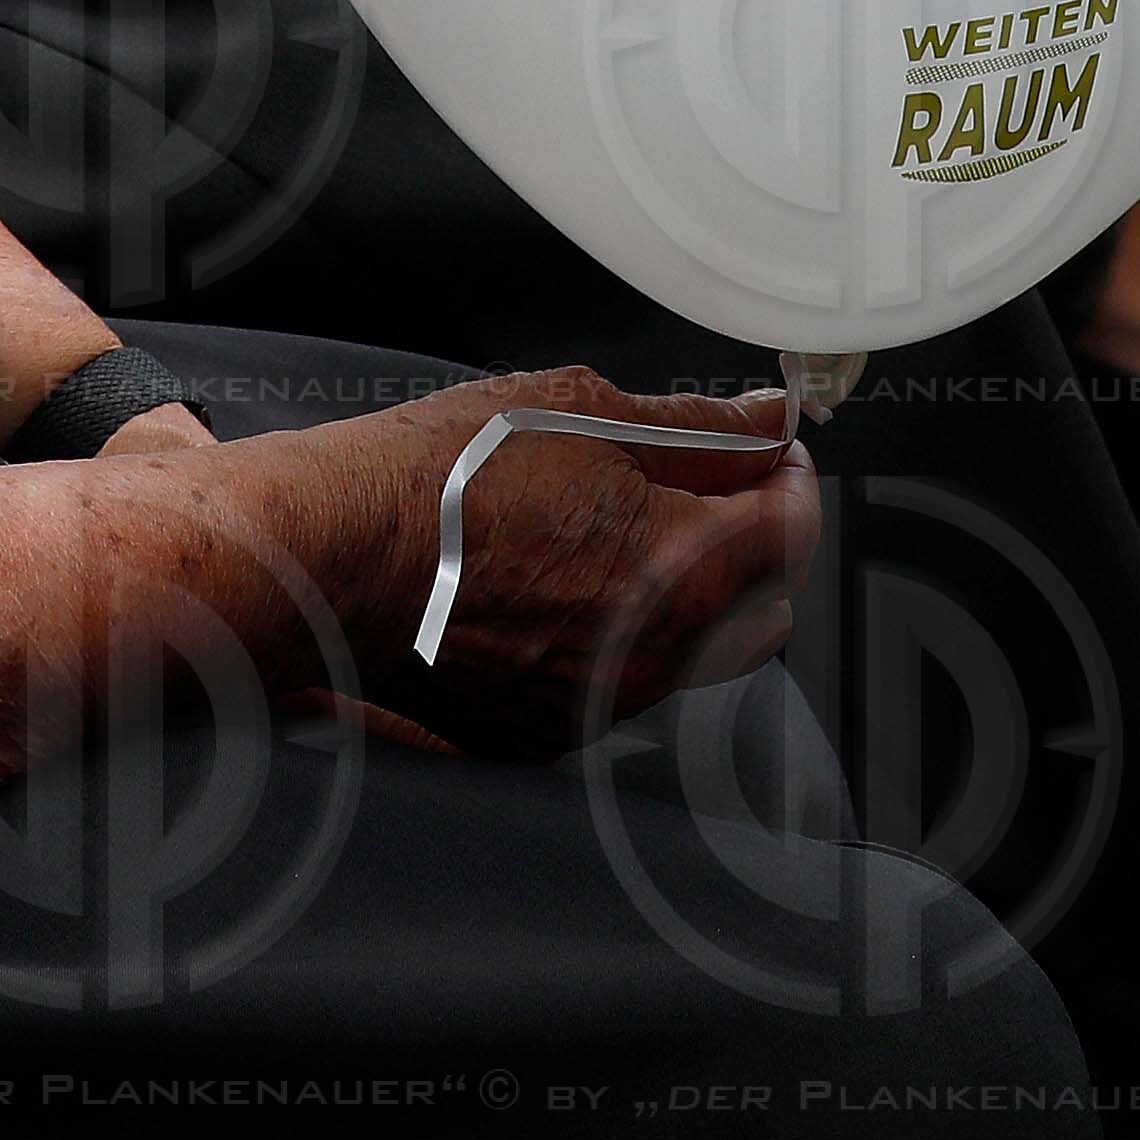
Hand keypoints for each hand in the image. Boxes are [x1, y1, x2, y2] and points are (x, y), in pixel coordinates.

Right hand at [334, 370, 811, 755]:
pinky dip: (619, 637)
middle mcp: (663, 654)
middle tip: (701, 486)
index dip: (787, 473)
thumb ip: (698, 426)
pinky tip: (559, 585)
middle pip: (766, 603)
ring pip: (696, 651)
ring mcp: (608, 703)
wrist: (344, 556)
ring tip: (614, 532)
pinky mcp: (554, 730)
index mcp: (690, 568)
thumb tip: (766, 422)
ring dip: (688, 594)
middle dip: (752, 542)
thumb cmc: (449, 476)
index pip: (795, 526)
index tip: (766, 448)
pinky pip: (623, 682)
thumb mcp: (582, 408)